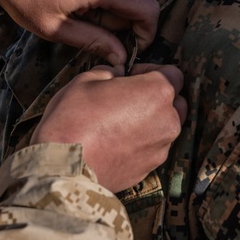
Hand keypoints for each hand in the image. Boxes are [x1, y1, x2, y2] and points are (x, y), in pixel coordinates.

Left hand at [0, 0, 157, 65]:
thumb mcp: (56, 28)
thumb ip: (94, 42)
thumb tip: (122, 57)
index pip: (147, 9)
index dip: (147, 32)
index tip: (134, 47)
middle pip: (134, 0)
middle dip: (119, 21)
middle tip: (87, 29)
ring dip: (109, 6)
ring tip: (75, 10)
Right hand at [30, 64, 187, 192]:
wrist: (64, 167)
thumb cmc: (73, 119)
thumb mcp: (85, 80)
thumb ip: (109, 72)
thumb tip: (116, 75)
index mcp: (156, 92)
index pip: (173, 73)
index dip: (151, 70)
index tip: (132, 74)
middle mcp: (167, 120)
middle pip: (175, 102)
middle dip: (156, 97)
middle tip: (127, 97)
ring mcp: (161, 148)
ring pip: (164, 127)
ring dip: (150, 121)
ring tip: (118, 122)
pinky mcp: (150, 169)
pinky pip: (152, 148)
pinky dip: (140, 142)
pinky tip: (115, 142)